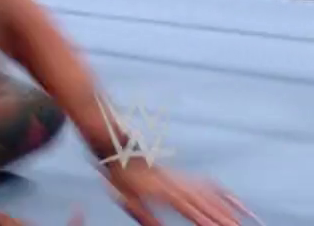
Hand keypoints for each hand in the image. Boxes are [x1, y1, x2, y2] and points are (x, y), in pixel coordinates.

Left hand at [108, 162, 250, 225]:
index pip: (195, 214)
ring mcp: (185, 181)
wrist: (122, 153)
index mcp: (168, 195)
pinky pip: (210, 186)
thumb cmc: (124, 179)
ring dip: (232, 209)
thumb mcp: (131, 203)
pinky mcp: (186, 178)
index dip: (210, 223)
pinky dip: (226, 194)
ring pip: (214, 197)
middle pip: (210, 206)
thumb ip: (148, 219)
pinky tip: (237, 203)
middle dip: (227, 220)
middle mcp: (181, 187)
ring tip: (249, 220)